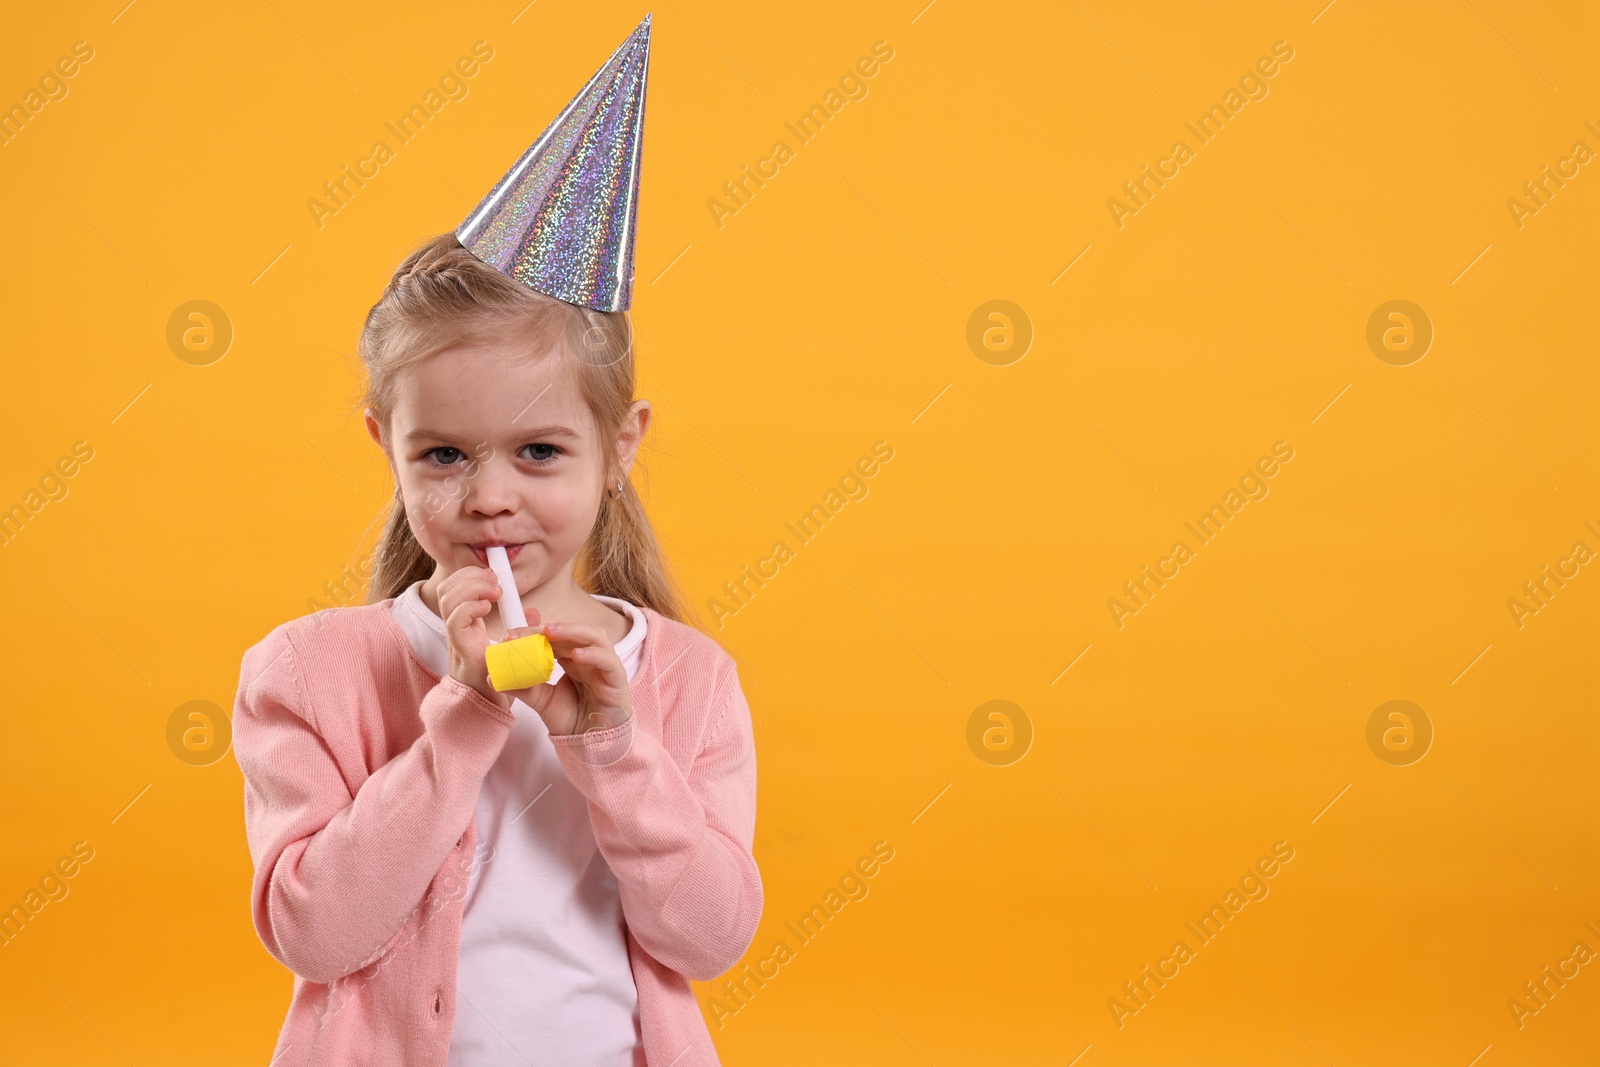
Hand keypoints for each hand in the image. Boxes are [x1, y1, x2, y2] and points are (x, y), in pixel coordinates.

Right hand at [437, 565, 523, 709]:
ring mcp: (455, 635)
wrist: (487, 703)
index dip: (471, 574)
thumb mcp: (512, 645)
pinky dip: (470, 607)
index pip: (456, 586)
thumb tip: (533, 613)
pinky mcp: (460, 646)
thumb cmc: (497, 675)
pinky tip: (487, 609)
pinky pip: (455, 620)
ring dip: (472, 587)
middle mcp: (456, 625)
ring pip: (448, 598)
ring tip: (495, 593)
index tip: (495, 575)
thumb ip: (520, 627)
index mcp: (466, 620)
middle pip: (448, 587)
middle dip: (471, 576)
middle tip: (496, 581)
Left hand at [505, 619, 632, 736]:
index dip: (536, 632)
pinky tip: (577, 655)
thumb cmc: (572, 719)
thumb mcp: (541, 700)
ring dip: (573, 631)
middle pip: (575, 632)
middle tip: (533, 628)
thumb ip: (522, 686)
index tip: (513, 634)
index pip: (556, 637)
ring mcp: (605, 667)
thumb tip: (493, 677)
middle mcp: (589, 658)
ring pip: (595, 638)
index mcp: (571, 660)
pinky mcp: (618, 681)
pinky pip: (610, 662)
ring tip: (551, 632)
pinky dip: (595, 655)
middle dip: (554, 627)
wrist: (590, 744)